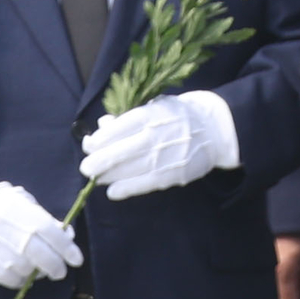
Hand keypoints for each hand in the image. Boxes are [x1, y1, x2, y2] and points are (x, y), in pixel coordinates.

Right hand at [0, 179, 78, 289]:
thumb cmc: (0, 204)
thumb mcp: (23, 202)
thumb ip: (45, 219)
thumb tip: (68, 238)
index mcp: (14, 207)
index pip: (46, 230)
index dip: (65, 247)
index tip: (76, 259)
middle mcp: (0, 225)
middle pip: (36, 252)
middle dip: (54, 265)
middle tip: (61, 271)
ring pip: (22, 268)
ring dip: (37, 274)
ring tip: (40, 271)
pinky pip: (6, 278)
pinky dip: (20, 281)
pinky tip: (24, 275)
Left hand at [80, 92, 237, 197]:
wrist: (213, 129)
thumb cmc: (176, 116)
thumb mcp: (154, 107)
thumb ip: (127, 118)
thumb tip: (102, 125)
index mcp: (150, 115)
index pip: (117, 129)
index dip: (99, 140)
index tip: (89, 145)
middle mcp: (156, 136)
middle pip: (119, 152)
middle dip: (97, 162)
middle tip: (86, 167)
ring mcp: (164, 156)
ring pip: (128, 170)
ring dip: (107, 176)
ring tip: (97, 177)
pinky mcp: (173, 174)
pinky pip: (144, 184)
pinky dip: (125, 189)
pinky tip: (112, 192)